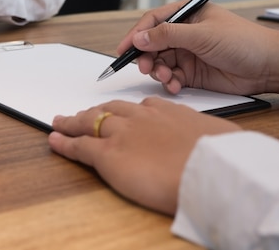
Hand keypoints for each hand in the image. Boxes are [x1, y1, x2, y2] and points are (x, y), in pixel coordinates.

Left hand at [48, 97, 240, 214]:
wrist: (213, 172)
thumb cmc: (224, 158)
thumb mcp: (223, 139)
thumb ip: (212, 138)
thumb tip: (224, 146)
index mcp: (168, 112)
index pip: (141, 106)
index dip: (127, 111)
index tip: (122, 113)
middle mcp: (141, 118)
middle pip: (110, 110)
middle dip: (94, 111)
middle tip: (83, 114)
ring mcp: (122, 134)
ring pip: (90, 122)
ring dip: (73, 122)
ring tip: (62, 122)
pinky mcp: (108, 154)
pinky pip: (79, 145)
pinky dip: (64, 142)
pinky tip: (54, 139)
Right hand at [117, 1, 278, 97]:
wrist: (269, 67)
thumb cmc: (243, 41)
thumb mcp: (201, 34)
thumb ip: (168, 35)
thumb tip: (140, 38)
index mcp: (186, 15)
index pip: (153, 21)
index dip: (136, 34)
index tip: (124, 49)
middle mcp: (184, 33)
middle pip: (153, 44)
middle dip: (147, 57)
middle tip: (146, 67)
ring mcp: (187, 54)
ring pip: (160, 62)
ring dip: (158, 71)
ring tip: (166, 77)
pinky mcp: (192, 73)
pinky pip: (171, 77)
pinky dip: (169, 83)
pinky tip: (176, 85)